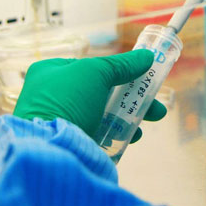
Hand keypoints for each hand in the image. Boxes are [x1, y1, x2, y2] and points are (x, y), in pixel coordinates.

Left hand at [13, 50, 166, 142]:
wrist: (51, 149)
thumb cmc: (67, 102)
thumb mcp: (96, 73)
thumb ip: (123, 64)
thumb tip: (147, 56)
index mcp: (50, 73)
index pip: (89, 68)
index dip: (117, 71)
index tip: (140, 77)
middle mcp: (52, 96)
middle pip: (101, 92)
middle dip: (131, 96)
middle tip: (155, 104)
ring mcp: (61, 120)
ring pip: (102, 114)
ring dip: (128, 116)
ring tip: (150, 121)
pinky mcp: (70, 142)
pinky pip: (98, 133)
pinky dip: (116, 134)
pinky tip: (132, 137)